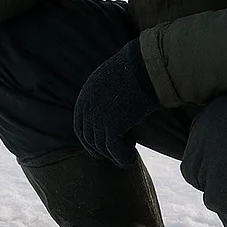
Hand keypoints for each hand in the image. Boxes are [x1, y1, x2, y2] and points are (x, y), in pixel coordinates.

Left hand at [73, 40, 159, 166]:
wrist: (145, 66)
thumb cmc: (137, 69)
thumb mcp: (113, 79)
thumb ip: (107, 94)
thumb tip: (115, 107)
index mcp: (86, 95)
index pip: (81, 126)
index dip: (91, 139)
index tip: (104, 145)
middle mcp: (87, 108)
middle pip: (88, 138)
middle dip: (100, 150)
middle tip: (116, 153)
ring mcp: (97, 118)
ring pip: (101, 147)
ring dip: (114, 154)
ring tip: (129, 153)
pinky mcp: (112, 126)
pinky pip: (114, 151)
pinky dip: (122, 158)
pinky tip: (131, 159)